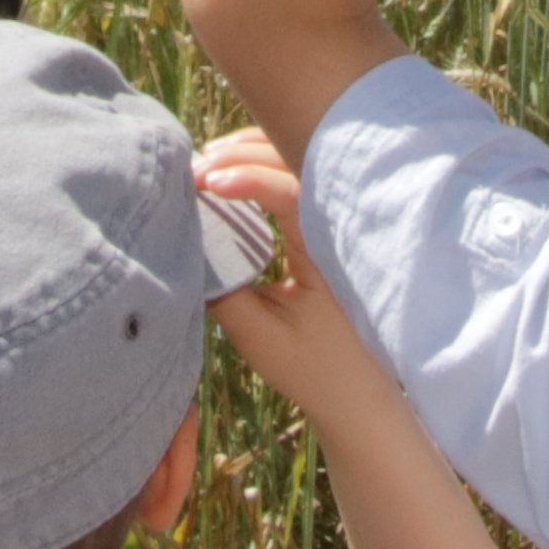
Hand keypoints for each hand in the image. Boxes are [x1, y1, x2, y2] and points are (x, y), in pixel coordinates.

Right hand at [189, 133, 389, 412]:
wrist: (359, 393)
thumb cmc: (312, 368)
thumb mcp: (259, 335)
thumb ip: (222, 289)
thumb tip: (188, 242)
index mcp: (330, 250)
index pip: (292, 192)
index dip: (247, 179)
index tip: (206, 182)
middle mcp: (341, 227)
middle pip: (298, 162)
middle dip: (244, 155)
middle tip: (195, 166)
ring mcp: (338, 224)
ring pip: (299, 166)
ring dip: (254, 156)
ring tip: (208, 161)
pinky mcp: (328, 229)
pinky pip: (299, 182)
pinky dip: (266, 169)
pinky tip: (233, 172)